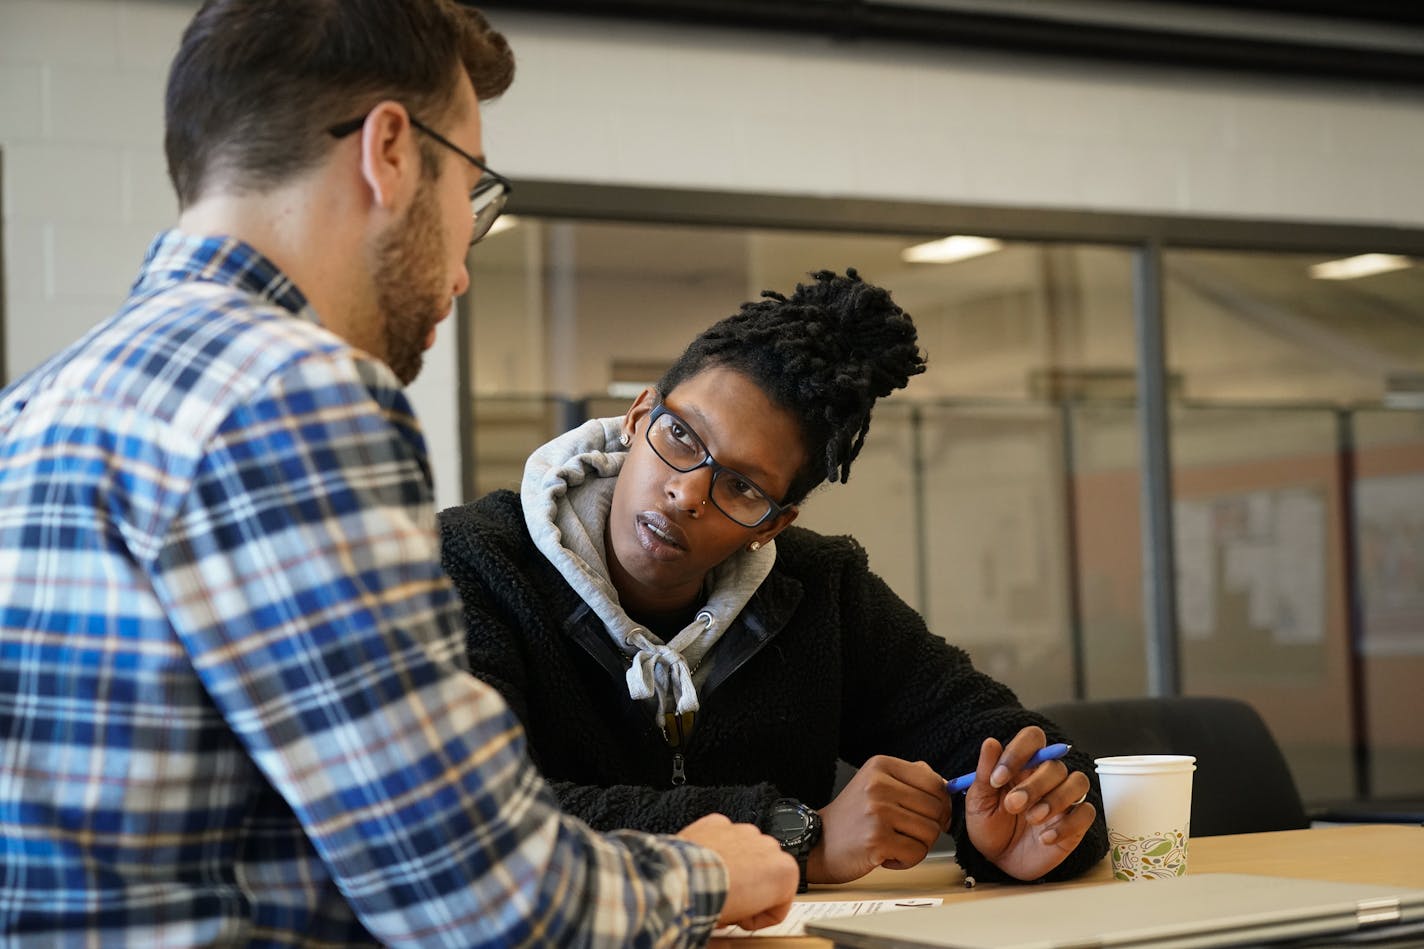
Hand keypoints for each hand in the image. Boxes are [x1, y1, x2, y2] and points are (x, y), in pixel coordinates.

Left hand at [677, 813, 796, 929]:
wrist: (688, 880)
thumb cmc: (719, 899)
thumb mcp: (747, 917)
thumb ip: (754, 910)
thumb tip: (741, 913)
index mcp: (785, 870)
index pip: (782, 900)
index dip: (761, 916)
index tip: (745, 921)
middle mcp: (769, 845)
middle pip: (763, 872)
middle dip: (749, 887)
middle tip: (731, 903)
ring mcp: (744, 830)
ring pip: (744, 850)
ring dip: (733, 865)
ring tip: (715, 885)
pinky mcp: (719, 822)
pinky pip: (722, 837)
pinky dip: (714, 849)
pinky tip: (705, 866)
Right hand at [809, 755, 951, 883]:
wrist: (818, 843)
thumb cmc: (852, 817)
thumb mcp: (876, 783)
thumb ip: (911, 778)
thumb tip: (948, 786)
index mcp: (881, 766)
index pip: (934, 782)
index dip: (942, 803)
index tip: (933, 815)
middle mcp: (878, 785)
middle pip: (937, 808)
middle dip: (930, 826)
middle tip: (909, 832)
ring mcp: (877, 812)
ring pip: (930, 832)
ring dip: (918, 845)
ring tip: (894, 842)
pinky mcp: (877, 840)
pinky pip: (917, 853)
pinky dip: (907, 860)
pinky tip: (888, 855)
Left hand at [962, 727, 1095, 880]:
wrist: (998, 862)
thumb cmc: (989, 827)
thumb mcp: (979, 801)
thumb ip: (985, 772)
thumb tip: (990, 743)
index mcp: (1022, 765)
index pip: (1033, 739)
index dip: (1018, 752)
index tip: (998, 778)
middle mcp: (1046, 778)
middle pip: (1055, 765)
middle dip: (1033, 785)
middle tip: (1012, 805)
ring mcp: (1064, 799)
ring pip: (1078, 782)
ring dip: (1055, 800)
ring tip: (1031, 818)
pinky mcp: (1076, 823)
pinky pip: (1086, 813)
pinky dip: (1068, 824)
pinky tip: (1045, 837)